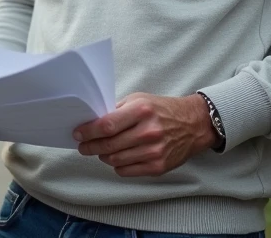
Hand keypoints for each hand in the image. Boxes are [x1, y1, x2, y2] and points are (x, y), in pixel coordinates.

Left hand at [74, 93, 215, 176]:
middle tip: (83, 146)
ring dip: (103, 156)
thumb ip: (117, 110)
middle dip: (90, 146)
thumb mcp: (140, 100)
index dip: (88, 131)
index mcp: (141, 111)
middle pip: (109, 144)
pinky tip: (118, 158)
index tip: (78, 134)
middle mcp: (148, 132)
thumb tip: (93, 121)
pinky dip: (117, 166)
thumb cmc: (162, 110)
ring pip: (115, 160)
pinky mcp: (158, 167)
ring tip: (100, 150)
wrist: (193, 125)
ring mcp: (153, 152)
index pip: (107, 125)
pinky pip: (127, 171)